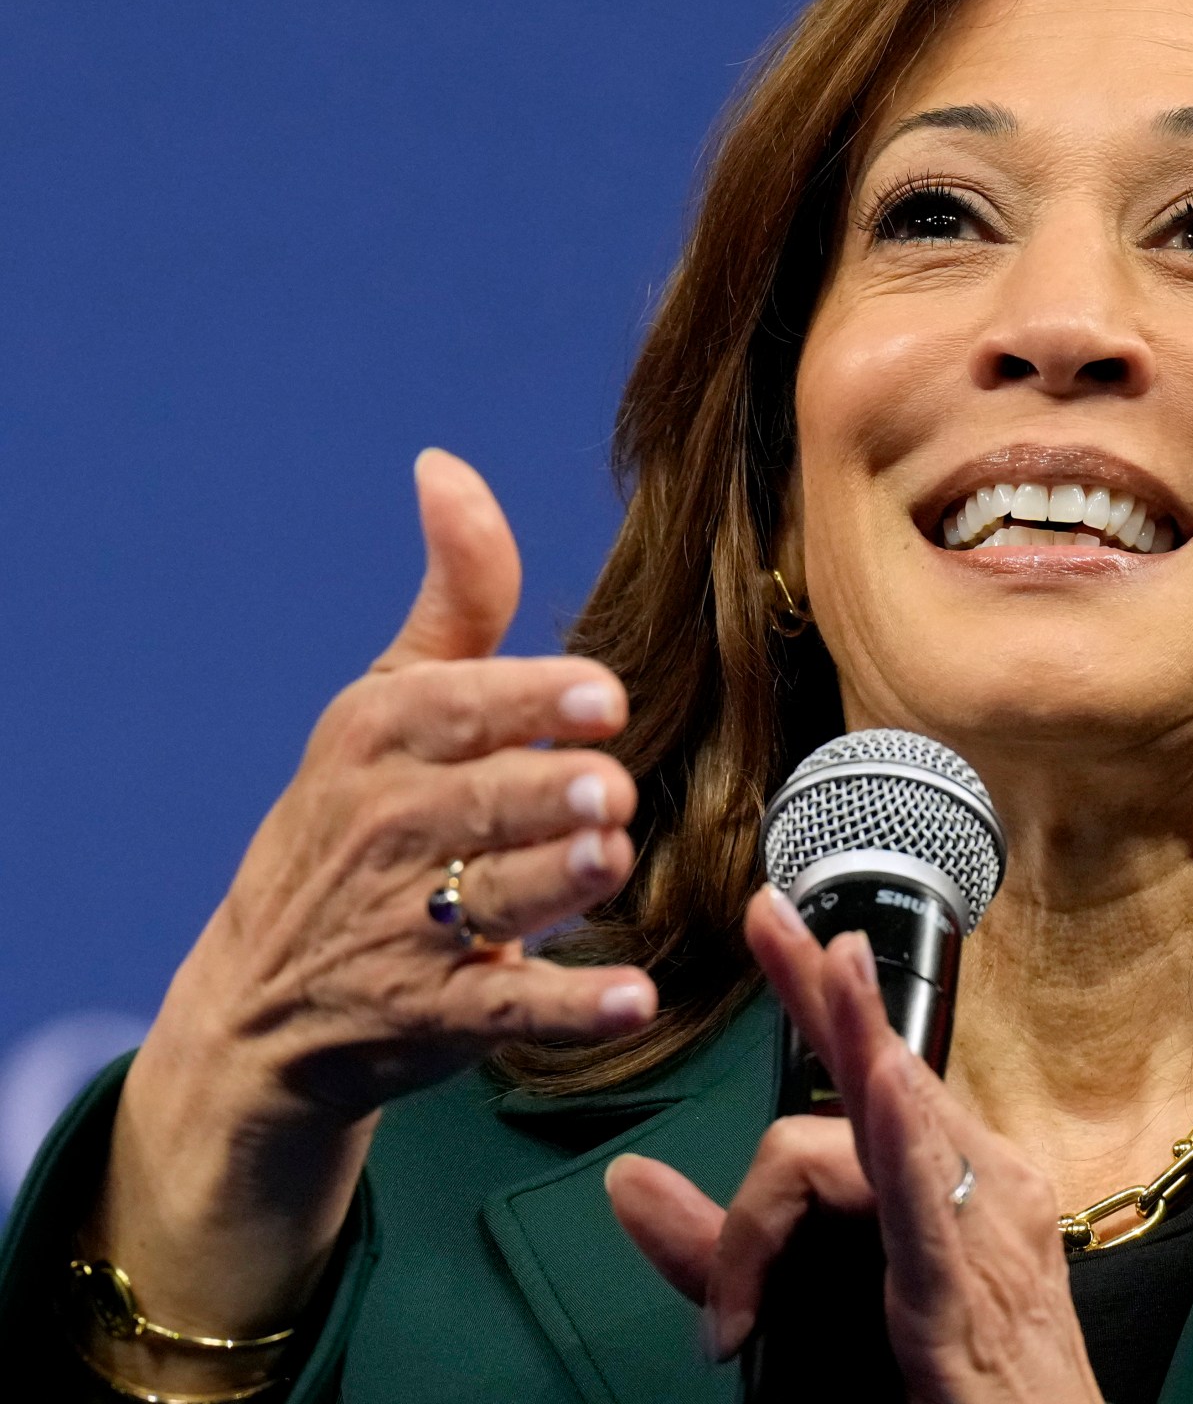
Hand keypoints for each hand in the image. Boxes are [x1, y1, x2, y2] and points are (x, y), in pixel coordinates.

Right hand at [91, 450, 659, 1366]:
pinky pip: (508, 1011)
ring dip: (559, 883)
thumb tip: (446, 466)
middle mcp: (385, 828)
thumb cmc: (362, 816)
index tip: (602, 700)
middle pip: (483, 804)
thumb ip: (455, 597)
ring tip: (607, 860)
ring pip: (495, 898)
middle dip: (548, 796)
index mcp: (379, 737)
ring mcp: (403, 929)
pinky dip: (571, 1008)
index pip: (457, 708)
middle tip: (605, 792)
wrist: (267, 997)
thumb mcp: (390, 701)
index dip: (534, 703)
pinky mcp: (433, 1017)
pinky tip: (633, 998)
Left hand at [608, 888, 1103, 1403]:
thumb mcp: (817, 1305)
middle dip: (827, 990)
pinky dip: (899, 1141)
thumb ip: (721, 1248)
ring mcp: (984, 1235)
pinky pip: (924, 1205)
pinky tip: (879, 1090)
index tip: (778, 928)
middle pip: (886, 1075)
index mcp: (960, 1187)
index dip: (829, 997)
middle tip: (771, 917)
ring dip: (854, 1042)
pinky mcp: (962, 1293)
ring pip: (890, 1126)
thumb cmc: (956, 1390)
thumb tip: (627, 1182)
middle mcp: (983, 1191)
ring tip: (827, 968)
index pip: (887, 1073)